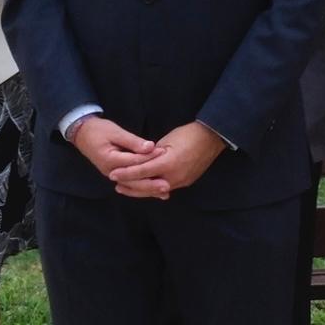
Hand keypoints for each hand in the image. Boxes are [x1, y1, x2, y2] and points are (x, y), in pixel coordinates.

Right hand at [68, 114, 157, 183]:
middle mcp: (111, 171)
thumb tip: (150, 147)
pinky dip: (141, 186)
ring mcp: (112, 174)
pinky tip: (153, 190)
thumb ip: (133, 142)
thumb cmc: (99, 130)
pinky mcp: (116, 174)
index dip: (150, 158)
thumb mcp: (116, 132)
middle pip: (133, 181)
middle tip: (167, 186)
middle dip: (150, 184)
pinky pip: (129, 183)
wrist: (82, 133)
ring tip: (164, 192)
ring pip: (132, 185)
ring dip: (148, 189)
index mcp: (110, 160)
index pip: (134, 162)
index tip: (165, 156)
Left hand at [107, 122, 227, 199]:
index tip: (112, 175)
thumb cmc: (187, 135)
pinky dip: (154, 188)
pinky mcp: (186, 182)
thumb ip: (152, 155)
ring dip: (141, 190)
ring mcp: (182, 182)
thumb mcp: (165, 142)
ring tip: (128, 188)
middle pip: (147, 186)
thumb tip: (142, 163)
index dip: (125, 173)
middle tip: (116, 185)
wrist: (211, 138)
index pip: (141, 172)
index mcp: (168, 164)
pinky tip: (146, 188)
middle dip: (131, 187)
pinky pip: (166, 188)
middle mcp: (174, 177)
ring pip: (156, 190)